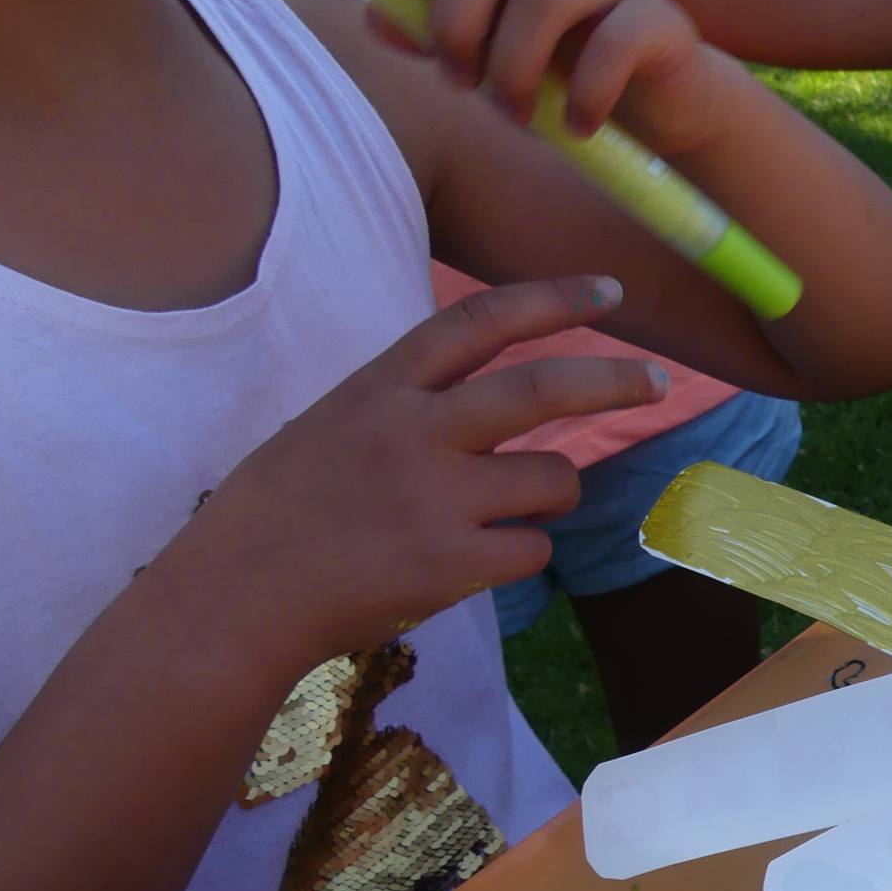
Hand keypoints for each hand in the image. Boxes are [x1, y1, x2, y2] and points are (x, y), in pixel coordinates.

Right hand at [161, 278, 665, 679]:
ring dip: (552, 493)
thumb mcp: (333, 425)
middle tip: (656, 380)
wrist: (235, 599)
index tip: (609, 291)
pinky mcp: (452, 563)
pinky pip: (533, 547)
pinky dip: (521, 552)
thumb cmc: (279, 514)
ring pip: (553, 478)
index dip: (552, 299)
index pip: (480, 321)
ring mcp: (436, 499)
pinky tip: (473, 561)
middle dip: (613, 380)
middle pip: (542, 389)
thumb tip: (487, 399)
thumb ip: (407, 404)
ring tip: (505, 511)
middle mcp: (415, 432)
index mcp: (381, 389)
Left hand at [376, 0, 730, 155]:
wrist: (662, 108)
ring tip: (516, 117)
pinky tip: (577, 127)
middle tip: (461, 83)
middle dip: (459, 21)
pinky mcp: (659, 22)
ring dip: (514, 69)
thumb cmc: (564, 75)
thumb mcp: (490, 55)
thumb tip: (381, 17)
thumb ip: (434, 33)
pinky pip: (614, 43)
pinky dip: (585, 95)